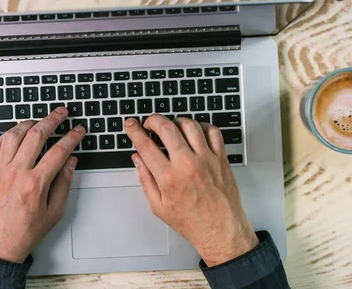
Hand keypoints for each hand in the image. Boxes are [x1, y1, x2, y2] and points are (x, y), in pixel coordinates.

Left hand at [0, 107, 84, 262]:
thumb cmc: (22, 233)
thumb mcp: (53, 213)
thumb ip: (64, 184)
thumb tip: (70, 162)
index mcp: (34, 184)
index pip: (59, 151)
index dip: (72, 137)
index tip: (78, 131)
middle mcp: (16, 173)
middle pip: (36, 135)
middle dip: (52, 120)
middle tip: (62, 113)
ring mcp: (0, 170)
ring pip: (14, 134)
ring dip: (29, 123)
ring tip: (40, 120)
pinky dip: (9, 134)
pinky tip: (17, 132)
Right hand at [124, 115, 257, 266]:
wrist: (220, 230)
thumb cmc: (191, 220)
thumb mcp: (158, 206)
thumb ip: (145, 179)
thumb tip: (138, 159)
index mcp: (168, 177)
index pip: (145, 145)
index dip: (134, 131)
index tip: (131, 124)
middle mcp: (187, 165)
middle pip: (166, 127)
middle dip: (153, 120)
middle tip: (150, 123)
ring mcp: (206, 159)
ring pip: (189, 125)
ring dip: (176, 121)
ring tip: (172, 127)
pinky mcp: (220, 158)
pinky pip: (212, 131)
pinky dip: (202, 126)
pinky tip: (195, 132)